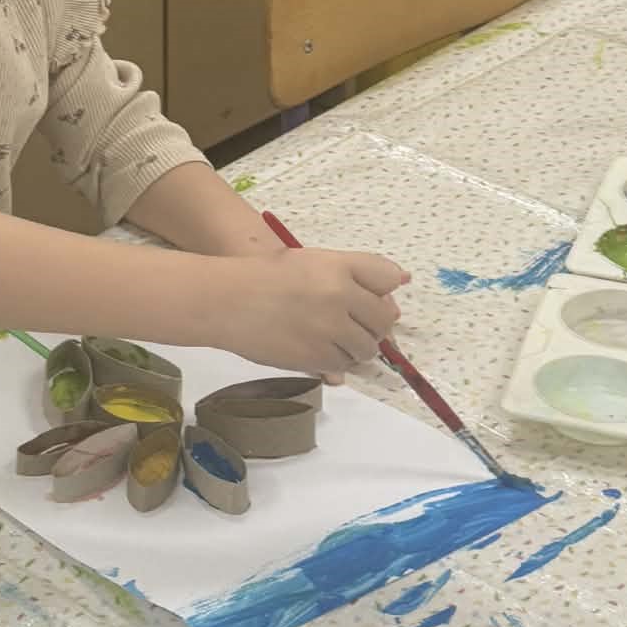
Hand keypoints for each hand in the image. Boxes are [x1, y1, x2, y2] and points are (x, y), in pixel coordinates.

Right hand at [215, 248, 407, 380]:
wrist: (226, 301)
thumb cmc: (264, 276)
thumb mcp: (310, 260)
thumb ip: (354, 270)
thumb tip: (401, 282)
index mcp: (338, 266)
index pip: (386, 278)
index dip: (383, 292)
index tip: (374, 298)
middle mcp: (340, 296)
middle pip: (383, 318)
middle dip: (375, 324)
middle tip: (353, 323)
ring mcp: (330, 329)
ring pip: (367, 347)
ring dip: (357, 345)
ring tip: (333, 336)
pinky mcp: (317, 357)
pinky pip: (344, 365)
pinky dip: (338, 361)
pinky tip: (319, 347)